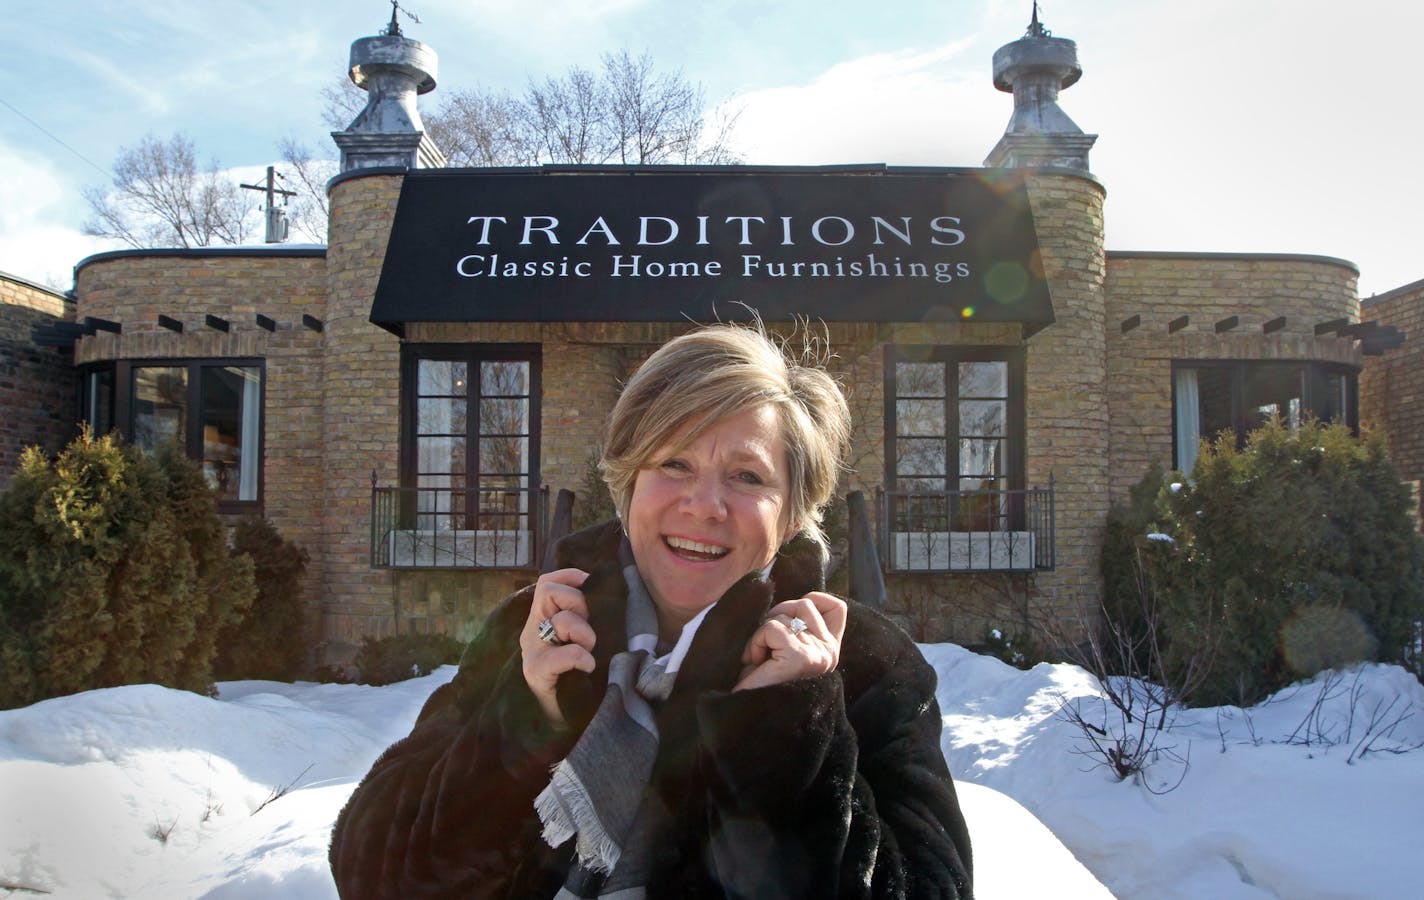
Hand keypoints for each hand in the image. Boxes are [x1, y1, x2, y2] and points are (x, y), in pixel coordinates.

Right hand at [520, 568, 595, 724]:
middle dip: (579, 603)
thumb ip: (585, 620)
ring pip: (561, 620)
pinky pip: (563, 654)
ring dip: (585, 633)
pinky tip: (588, 666)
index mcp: (542, 621)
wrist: (557, 722)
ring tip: (590, 651)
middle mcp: (533, 632)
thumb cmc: (574, 680)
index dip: (570, 577)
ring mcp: (532, 651)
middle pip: (550, 592)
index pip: (547, 583)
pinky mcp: (536, 673)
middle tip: (590, 627)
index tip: (591, 585)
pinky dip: (580, 656)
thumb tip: (609, 595)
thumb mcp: (579, 642)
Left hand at [734, 592, 846, 691]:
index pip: (837, 608)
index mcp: (830, 650)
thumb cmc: (763, 682)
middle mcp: (829, 651)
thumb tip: (791, 600)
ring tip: (760, 657)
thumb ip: (798, 626)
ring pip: (784, 615)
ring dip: (762, 632)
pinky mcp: (799, 657)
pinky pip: (771, 628)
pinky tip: (755, 661)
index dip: (814, 600)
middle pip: (803, 604)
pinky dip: (756, 641)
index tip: (791, 619)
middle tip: (766, 646)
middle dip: (777, 617)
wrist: (750, 714)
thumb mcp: (788, 649)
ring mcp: (817, 654)